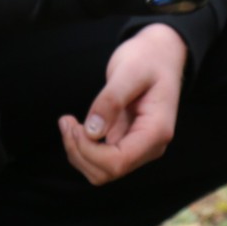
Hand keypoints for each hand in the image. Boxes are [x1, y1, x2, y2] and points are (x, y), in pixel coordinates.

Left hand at [58, 24, 185, 184]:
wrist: (160, 54)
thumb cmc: (148, 58)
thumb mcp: (129, 71)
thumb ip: (111, 100)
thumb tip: (92, 132)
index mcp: (157, 131)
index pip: (118, 162)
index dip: (89, 151)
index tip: (74, 124)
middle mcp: (150, 146)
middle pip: (107, 172)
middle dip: (79, 151)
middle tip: (66, 121)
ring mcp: (139, 147)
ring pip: (100, 171)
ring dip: (78, 152)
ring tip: (68, 122)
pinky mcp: (126, 143)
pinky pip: (100, 159)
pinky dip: (82, 148)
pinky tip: (76, 125)